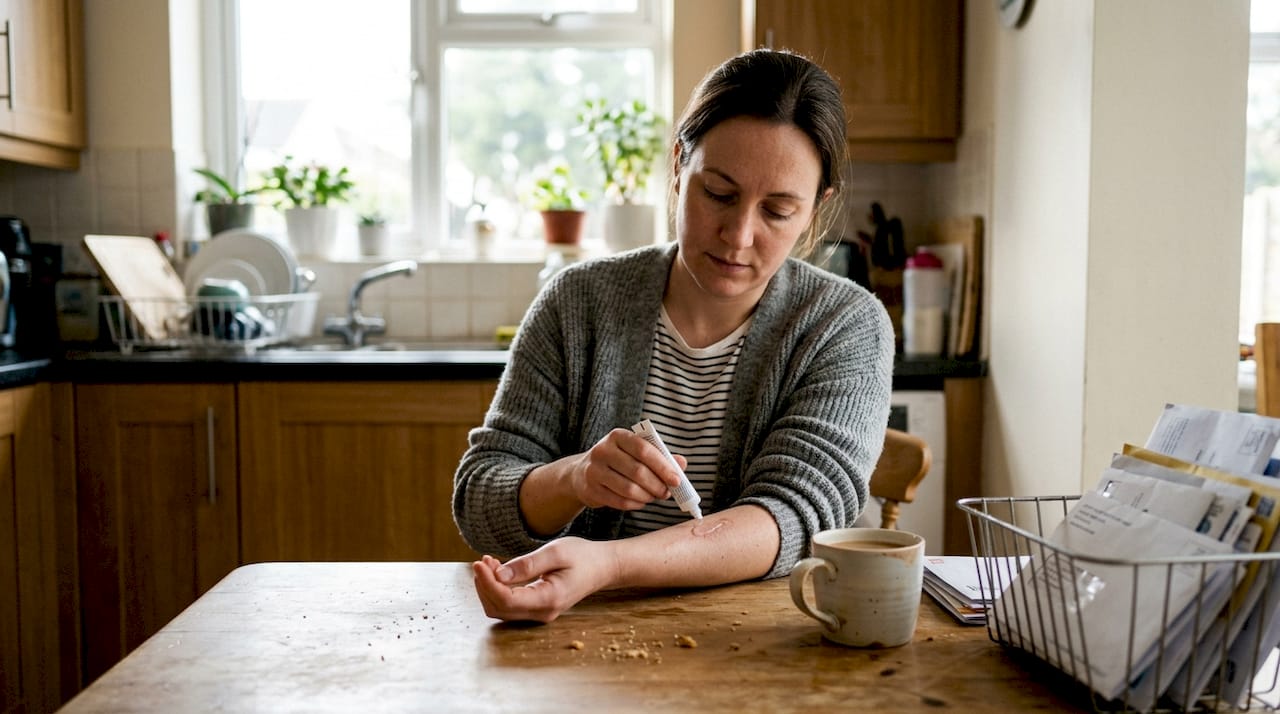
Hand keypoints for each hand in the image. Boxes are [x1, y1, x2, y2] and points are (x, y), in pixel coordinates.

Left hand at [472, 537, 617, 622]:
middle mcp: (542, 612)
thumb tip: (497, 575)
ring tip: (489, 563)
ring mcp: (539, 614)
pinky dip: (497, 590)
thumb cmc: (582, 557)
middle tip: (483, 561)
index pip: (506, 600)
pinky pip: (508, 606)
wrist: (602, 568)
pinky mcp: (535, 609)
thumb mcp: (555, 552)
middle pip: (498, 608)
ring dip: (488, 588)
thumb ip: (527, 564)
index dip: (487, 583)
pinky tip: (498, 572)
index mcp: (549, 599)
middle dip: (484, 585)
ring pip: (500, 609)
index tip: (478, 563)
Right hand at [566, 428, 687, 511]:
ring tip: (654, 496)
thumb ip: (660, 455)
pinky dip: (636, 504)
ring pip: (629, 489)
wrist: (582, 473)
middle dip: (657, 485)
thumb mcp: (635, 452)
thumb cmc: (617, 461)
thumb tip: (682, 463)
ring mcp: (594, 470)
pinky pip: (620, 501)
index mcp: (617, 436)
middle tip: (667, 492)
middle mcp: (603, 450)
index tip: (677, 480)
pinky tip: (641, 501)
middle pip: (637, 471)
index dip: (662, 466)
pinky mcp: (591, 489)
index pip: (643, 449)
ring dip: (647, 496)